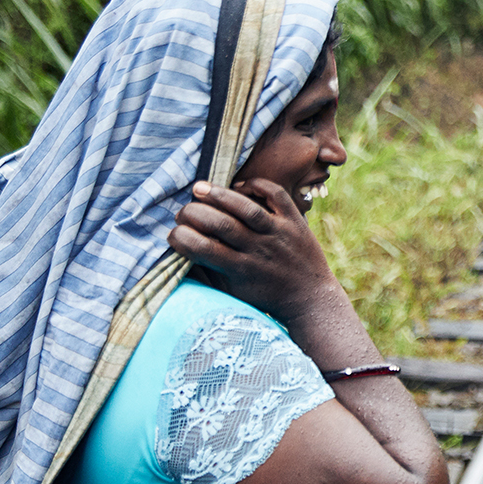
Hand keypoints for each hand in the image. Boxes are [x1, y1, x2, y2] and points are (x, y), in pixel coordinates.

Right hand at [169, 180, 339, 325]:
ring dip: (219, 195)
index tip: (173, 235)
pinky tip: (239, 186)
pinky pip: (276, 195)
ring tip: (198, 188)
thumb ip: (208, 274)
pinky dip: (257, 185)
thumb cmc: (264, 296)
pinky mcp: (295, 221)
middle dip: (194, 214)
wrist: (310, 298)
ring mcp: (279, 233)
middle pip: (221, 225)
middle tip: (182, 213)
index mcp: (240, 270)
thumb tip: (178, 255)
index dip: (181, 238)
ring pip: (246, 208)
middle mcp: (259, 250)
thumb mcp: (233, 292)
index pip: (203, 249)